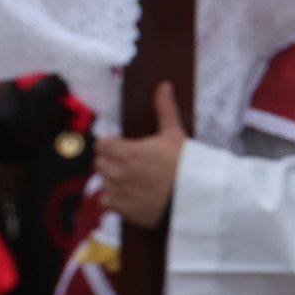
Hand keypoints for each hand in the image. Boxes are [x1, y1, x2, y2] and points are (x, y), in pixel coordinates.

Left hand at [94, 82, 186, 227]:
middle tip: (131, 164)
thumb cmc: (185, 164)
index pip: (101, 144)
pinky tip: (133, 195)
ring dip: (114, 180)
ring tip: (134, 180)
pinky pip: (108, 201)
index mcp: (125, 151)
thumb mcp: (175, 134)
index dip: (111, 144)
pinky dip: (117, 198)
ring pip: (104, 182)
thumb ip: (164, 109)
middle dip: (111, 161)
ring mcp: (118, 192)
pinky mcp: (122, 209)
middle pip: (100, 163)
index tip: (123, 146)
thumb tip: (164, 85)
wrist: (194, 197)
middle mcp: (116, 171)